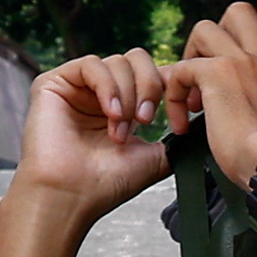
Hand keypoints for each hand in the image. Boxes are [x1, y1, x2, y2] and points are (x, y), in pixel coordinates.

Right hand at [11, 50, 179, 220]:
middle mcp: (99, 92)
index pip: (152, 73)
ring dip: (128, 96)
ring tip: (120, 130)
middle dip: (150, 86)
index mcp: (123, 105)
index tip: (176, 115)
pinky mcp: (53, 82)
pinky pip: (92, 64)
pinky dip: (109, 87)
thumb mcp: (156, 156)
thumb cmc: (106, 183)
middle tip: (146, 121)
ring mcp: (76, 86)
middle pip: (137, 59)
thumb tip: (202, 123)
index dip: (168, 86)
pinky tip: (112, 114)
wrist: (71, 196)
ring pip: (118, 61)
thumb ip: (176, 136)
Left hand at [184, 4, 256, 189]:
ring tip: (195, 92)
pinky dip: (175, 94)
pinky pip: (181, 69)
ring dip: (192, 57)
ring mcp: (242, 62)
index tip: (247, 71)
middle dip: (219, 35)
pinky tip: (182, 122)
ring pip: (203, 29)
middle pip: (239, 12)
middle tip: (214, 69)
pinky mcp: (216, 74)